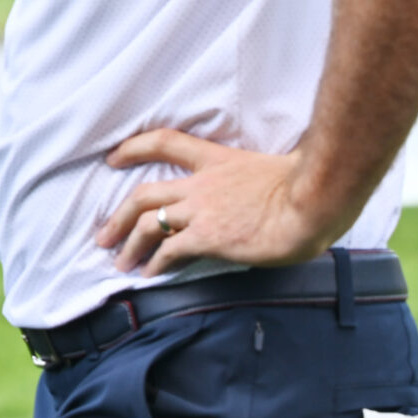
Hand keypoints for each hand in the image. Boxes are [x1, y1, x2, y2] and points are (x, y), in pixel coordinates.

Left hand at [96, 128, 347, 274]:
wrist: (314, 200)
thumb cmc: (310, 187)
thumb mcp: (275, 170)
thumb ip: (258, 179)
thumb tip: (266, 190)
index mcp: (217, 161)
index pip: (165, 142)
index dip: (134, 148)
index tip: (114, 157)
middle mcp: (201, 185)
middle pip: (144, 194)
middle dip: (118, 216)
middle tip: (103, 235)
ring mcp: (202, 211)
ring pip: (147, 223)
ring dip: (129, 245)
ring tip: (120, 262)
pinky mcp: (208, 237)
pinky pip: (170, 250)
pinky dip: (155, 263)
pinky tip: (150, 275)